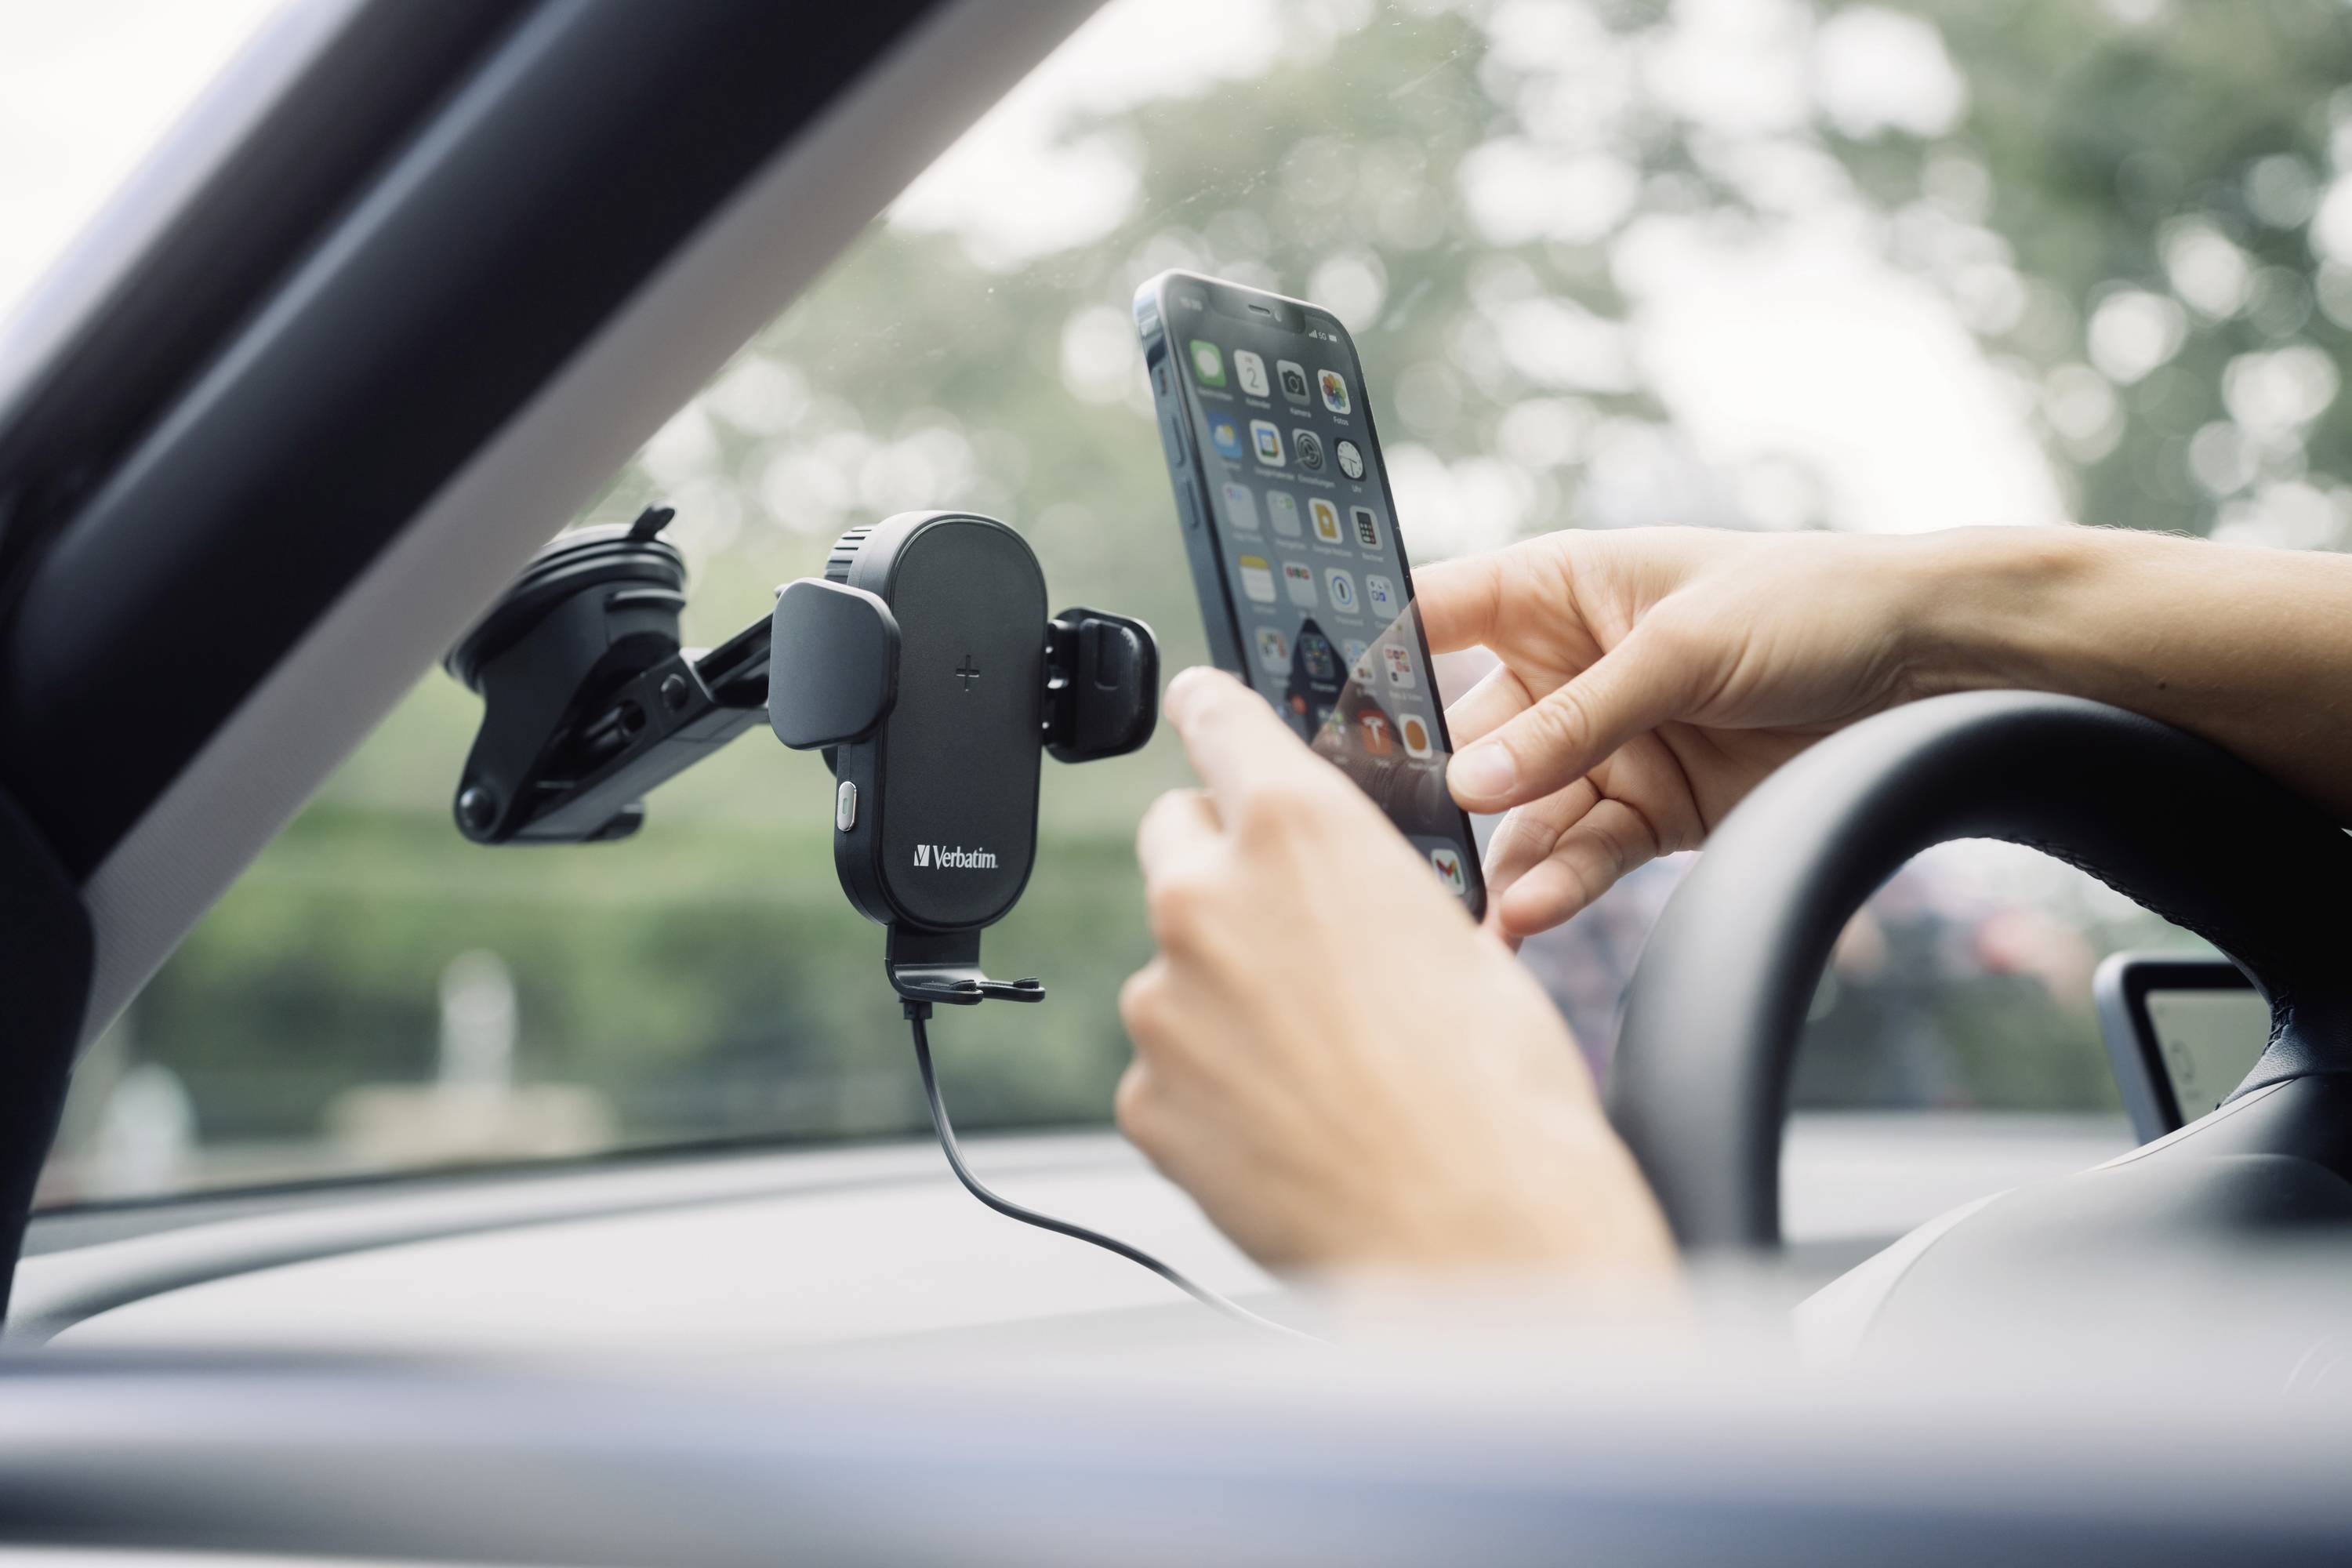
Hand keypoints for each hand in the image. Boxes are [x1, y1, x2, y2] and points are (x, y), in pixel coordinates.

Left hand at [1116, 667, 1676, 1279]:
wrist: (1477, 1235)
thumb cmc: (1498, 1092)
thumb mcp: (1454, 939)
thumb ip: (1360, 885)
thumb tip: (1333, 890)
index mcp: (1301, 832)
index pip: (1221, 723)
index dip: (1212, 711)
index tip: (1198, 704)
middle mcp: (1209, 898)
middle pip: (1176, 836)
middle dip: (1221, 865)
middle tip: (1292, 928)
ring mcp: (1165, 1001)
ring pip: (1177, 965)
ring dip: (1226, 992)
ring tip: (1320, 1061)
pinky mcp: (1146, 1094)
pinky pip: (1169, 1065)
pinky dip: (1212, 1084)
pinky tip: (1288, 1119)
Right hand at [1417, 527, 1935, 941]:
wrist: (1929, 666)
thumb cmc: (1807, 605)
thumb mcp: (1682, 648)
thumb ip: (1572, 721)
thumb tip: (1469, 782)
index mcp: (1550, 589)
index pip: (1429, 617)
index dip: (1370, 664)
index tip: (1321, 725)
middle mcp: (1558, 670)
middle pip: (1459, 736)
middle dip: (1425, 796)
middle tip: (1388, 850)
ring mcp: (1600, 746)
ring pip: (1518, 813)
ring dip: (1492, 861)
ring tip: (1466, 909)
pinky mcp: (1645, 812)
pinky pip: (1581, 854)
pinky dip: (1556, 887)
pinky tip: (1527, 916)